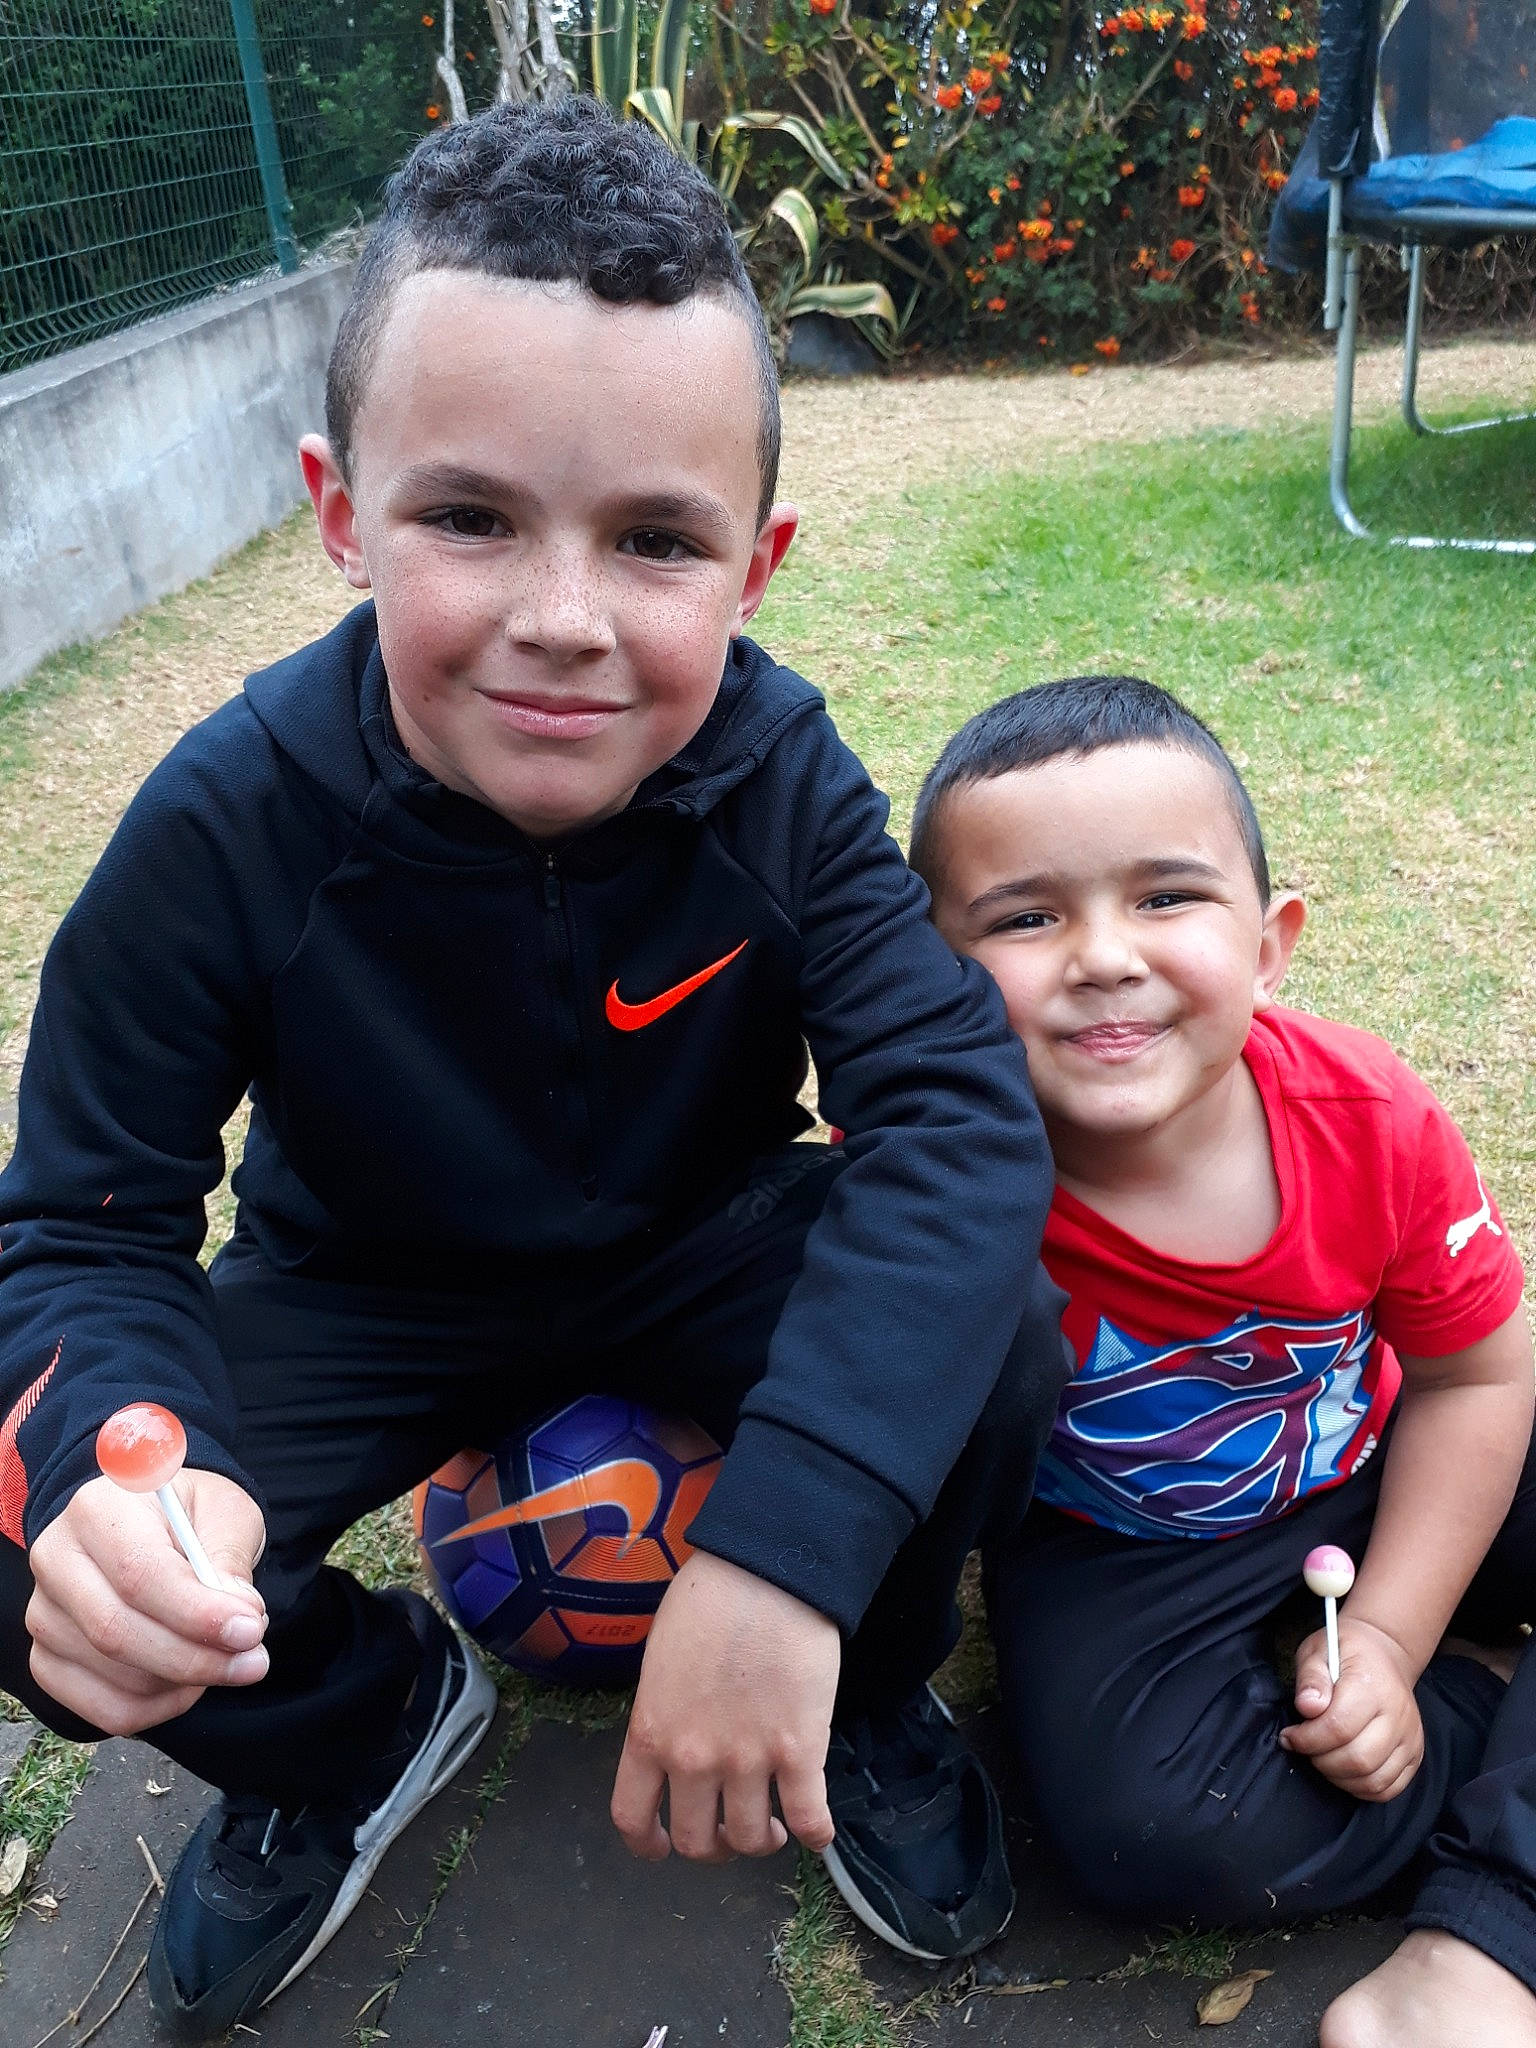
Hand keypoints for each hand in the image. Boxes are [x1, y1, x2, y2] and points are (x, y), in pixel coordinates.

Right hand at [27, 1470, 268, 1735]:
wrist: (156, 1529)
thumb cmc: (192, 1517)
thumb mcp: (226, 1513)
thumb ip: (229, 1560)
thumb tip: (238, 1615)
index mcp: (98, 1508)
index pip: (138, 1575)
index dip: (196, 1613)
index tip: (249, 1630)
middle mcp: (56, 1559)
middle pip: (116, 1632)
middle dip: (195, 1657)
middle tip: (252, 1661)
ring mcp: (44, 1614)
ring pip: (115, 1676)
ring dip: (184, 1683)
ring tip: (227, 1660)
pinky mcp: (47, 1660)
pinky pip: (104, 1708)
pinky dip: (158, 1709)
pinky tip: (189, 1683)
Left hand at [611, 1549, 839, 1863]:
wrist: (765, 1573)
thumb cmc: (709, 1600)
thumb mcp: (660, 1661)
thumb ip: (665, 1714)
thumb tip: (679, 1739)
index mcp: (650, 1733)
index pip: (632, 1816)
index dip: (647, 1844)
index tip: (662, 1848)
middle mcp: (692, 1759)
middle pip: (697, 1840)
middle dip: (714, 1847)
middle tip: (730, 1831)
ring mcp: (747, 1760)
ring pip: (751, 1838)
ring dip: (762, 1841)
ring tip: (773, 1826)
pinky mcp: (800, 1751)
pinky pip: (809, 1817)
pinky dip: (816, 1835)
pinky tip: (818, 1832)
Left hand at [1280, 1616, 1423, 1801]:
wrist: (1384, 1653)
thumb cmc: (1345, 1652)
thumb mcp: (1318, 1651)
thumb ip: (1311, 1678)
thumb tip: (1308, 1708)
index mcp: (1373, 1686)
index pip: (1339, 1727)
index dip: (1307, 1739)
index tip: (1290, 1735)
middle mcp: (1398, 1715)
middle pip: (1358, 1759)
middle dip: (1321, 1760)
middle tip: (1305, 1746)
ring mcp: (1411, 1738)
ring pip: (1374, 1780)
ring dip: (1339, 1777)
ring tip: (1321, 1757)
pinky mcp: (1414, 1754)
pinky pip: (1389, 1788)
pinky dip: (1361, 1788)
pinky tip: (1342, 1770)